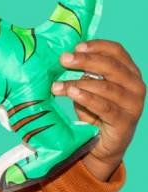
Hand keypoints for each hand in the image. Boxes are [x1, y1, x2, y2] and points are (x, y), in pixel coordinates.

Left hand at [52, 39, 145, 180]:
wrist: (102, 146)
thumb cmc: (94, 112)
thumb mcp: (89, 89)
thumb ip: (84, 74)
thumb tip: (64, 58)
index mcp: (129, 73)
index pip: (117, 52)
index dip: (97, 46)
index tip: (76, 46)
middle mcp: (135, 86)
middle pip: (111, 66)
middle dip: (85, 60)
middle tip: (63, 59)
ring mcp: (132, 104)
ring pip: (105, 87)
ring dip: (78, 83)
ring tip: (57, 85)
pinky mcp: (124, 121)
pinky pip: (104, 107)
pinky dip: (86, 98)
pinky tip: (71, 93)